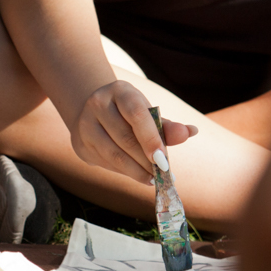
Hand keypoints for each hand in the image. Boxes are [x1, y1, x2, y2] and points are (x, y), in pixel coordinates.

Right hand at [71, 80, 196, 183]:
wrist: (93, 109)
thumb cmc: (129, 112)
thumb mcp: (147, 112)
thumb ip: (167, 125)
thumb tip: (190, 132)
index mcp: (119, 91)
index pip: (136, 114)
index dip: (151, 138)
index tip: (164, 160)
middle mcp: (97, 104)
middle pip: (125, 138)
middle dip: (146, 160)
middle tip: (164, 175)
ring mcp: (84, 124)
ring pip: (113, 154)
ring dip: (136, 171)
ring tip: (152, 179)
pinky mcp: (79, 144)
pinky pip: (105, 163)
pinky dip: (124, 172)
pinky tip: (136, 174)